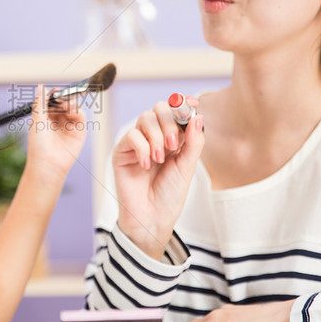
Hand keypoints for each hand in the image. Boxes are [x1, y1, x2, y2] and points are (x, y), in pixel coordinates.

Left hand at [25, 84, 87, 176]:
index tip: (55, 90)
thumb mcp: (37, 120)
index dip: (54, 95)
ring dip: (70, 103)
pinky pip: (81, 116)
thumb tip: (41, 86)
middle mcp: (57, 121)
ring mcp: (68, 126)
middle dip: (63, 98)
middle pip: (64, 103)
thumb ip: (40, 102)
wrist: (48, 163)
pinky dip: (78, 110)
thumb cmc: (39, 145)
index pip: (52, 101)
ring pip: (73, 108)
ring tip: (66, 104)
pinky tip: (72, 110)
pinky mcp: (78, 131)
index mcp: (45, 118)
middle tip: (62, 97)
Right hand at [113, 97, 204, 258]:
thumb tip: (198, 116)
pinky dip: (142, 148)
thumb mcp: (187, 166)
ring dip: (156, 136)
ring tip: (160, 158)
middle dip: (169, 122)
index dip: (184, 103)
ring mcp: (138, 142)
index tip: (193, 104)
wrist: (152, 217)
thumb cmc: (169, 194)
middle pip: (160, 108)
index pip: (176, 111)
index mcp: (174, 137)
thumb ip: (194, 141)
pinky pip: (132, 135)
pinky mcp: (123, 151)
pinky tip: (147, 165)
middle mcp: (155, 136)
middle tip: (174, 144)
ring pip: (145, 118)